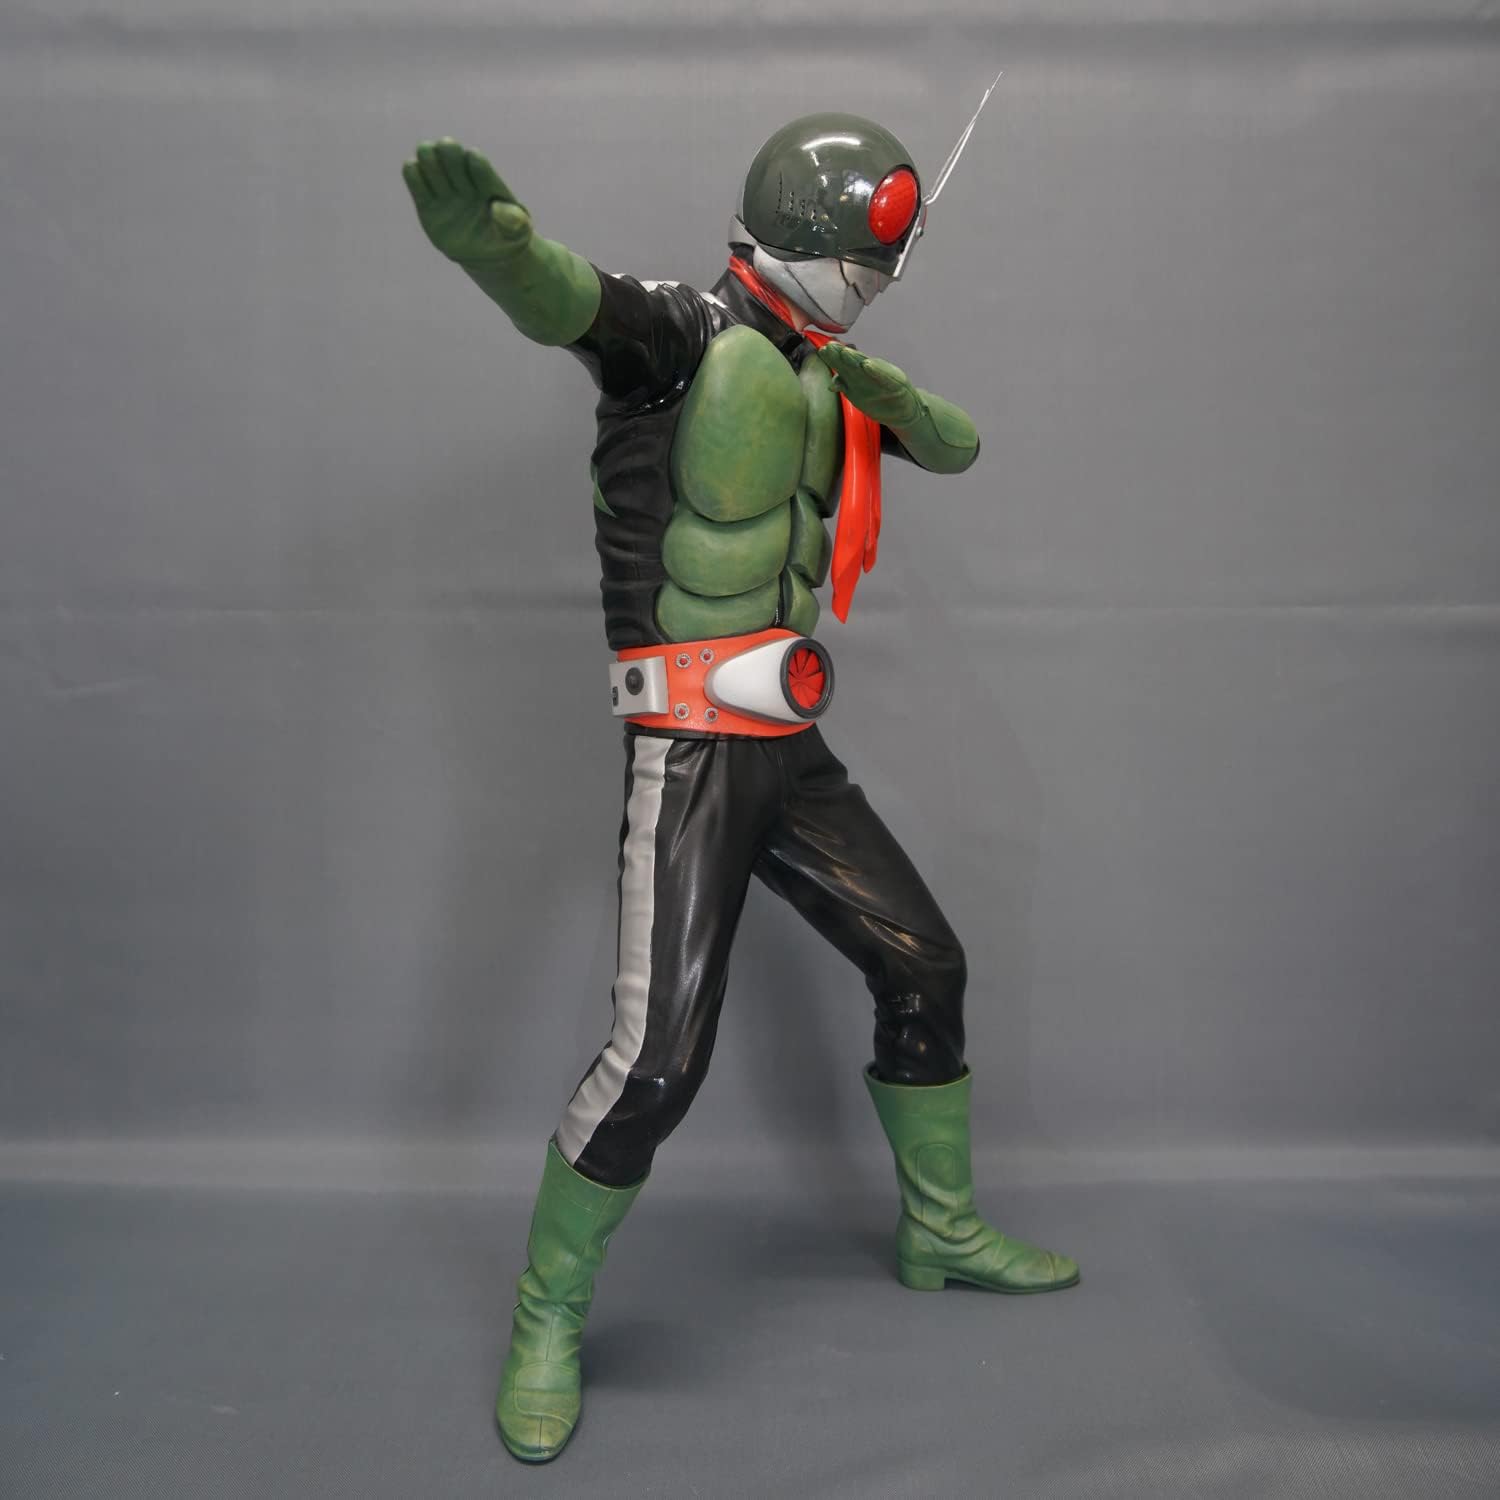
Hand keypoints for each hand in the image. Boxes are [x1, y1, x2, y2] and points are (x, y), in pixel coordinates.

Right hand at [402, 138, 531, 264]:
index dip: (476, 164)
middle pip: (448, 149)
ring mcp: (444, 190)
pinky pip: (413, 175)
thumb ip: (515, 222)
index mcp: (487, 182)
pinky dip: (412, 171)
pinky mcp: (426, 203)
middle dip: (448, 153)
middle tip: (452, 176)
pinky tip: (421, 181)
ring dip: (428, 158)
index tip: (477, 174)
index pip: (476, 162)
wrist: (487, 255)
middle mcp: (463, 179)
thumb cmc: (506, 237)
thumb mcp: (519, 233)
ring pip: (427, 155)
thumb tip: (498, 209)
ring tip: (438, 181)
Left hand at [814, 343, 921, 427]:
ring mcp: (881, 380)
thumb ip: (846, 385)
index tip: (822, 351)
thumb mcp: (860, 392)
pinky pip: (883, 378)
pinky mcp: (894, 386)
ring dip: (855, 359)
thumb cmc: (881, 396)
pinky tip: (867, 365)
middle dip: (841, 355)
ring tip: (844, 352)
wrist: (904, 409)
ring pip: (865, 368)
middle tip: (830, 346)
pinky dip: (875, 371)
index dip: (833, 359)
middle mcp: (870, 374)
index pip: (844, 366)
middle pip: (853, 364)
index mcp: (860, 376)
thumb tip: (831, 385)